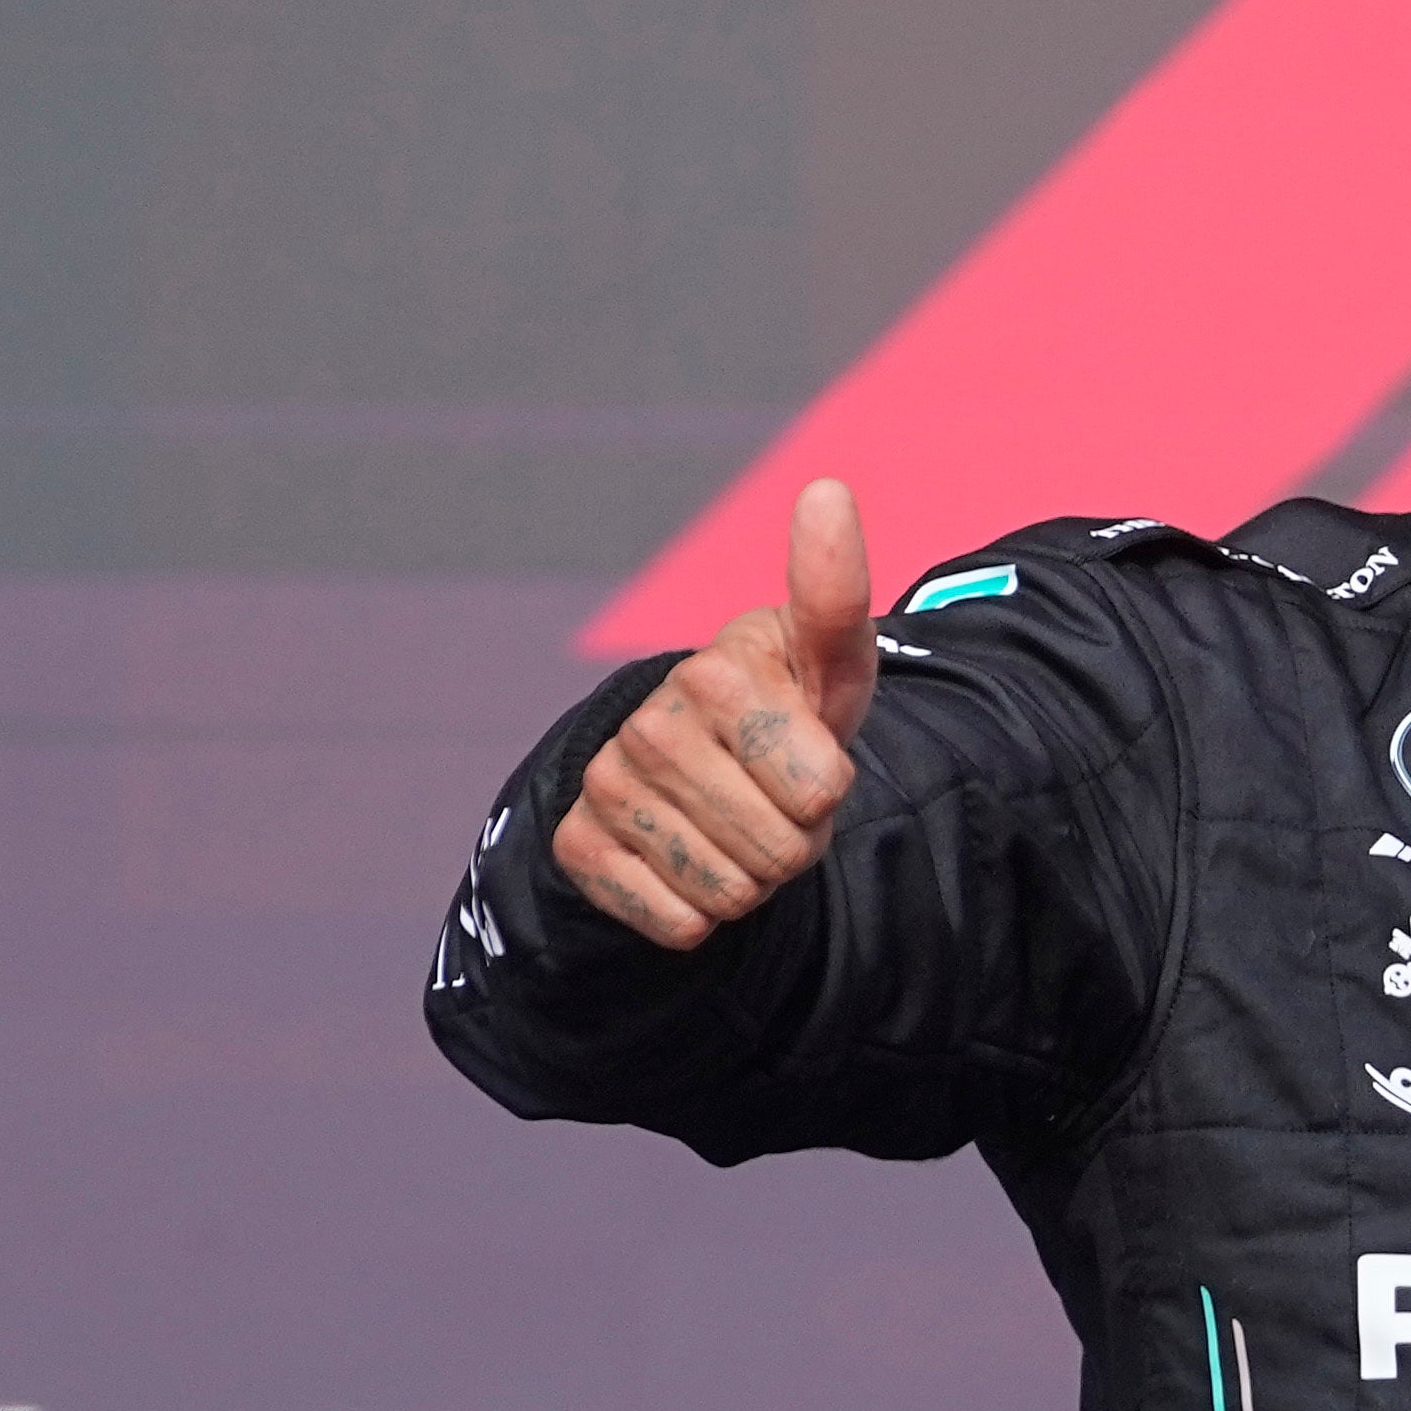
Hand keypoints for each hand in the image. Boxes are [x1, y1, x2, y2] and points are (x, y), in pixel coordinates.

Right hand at [553, 480, 878, 949]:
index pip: (819, 790)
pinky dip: (701, 914)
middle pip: (779, 851)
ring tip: (739, 824)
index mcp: (718, 670)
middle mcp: (652, 721)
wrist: (706, 768)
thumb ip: (833, 593)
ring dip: (753, 878)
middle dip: (795, 842)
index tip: (811, 753)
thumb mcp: (832, 667)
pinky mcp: (577, 843)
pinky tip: (690, 861)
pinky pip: (677, 924)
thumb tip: (824, 486)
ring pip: (730, 894)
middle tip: (775, 800)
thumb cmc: (790, 709)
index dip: (829, 792)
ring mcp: (608, 781)